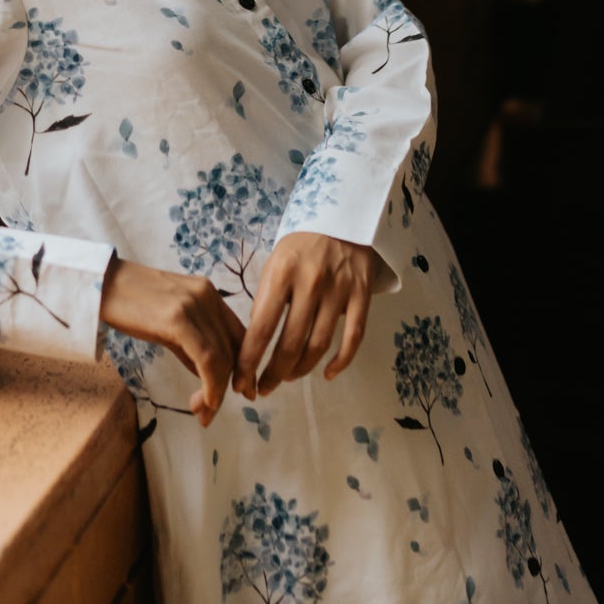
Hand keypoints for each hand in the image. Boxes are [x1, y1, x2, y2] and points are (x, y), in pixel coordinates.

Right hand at [100, 256, 245, 427]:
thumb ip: (192, 342)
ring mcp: (194, 305)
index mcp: (209, 293)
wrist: (100, 282)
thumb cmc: (128, 302)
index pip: (238, 335)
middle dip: (227, 387)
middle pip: (233, 350)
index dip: (244, 367)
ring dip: (216, 393)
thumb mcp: (169, 319)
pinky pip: (206, 359)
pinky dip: (211, 386)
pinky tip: (204, 401)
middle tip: (209, 413)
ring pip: (222, 358)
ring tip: (202, 413)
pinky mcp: (177, 318)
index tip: (240, 393)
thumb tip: (207, 376)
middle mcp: (207, 296)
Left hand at [233, 232, 374, 398]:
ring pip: (319, 345)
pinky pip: (354, 338)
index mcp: (281, 274)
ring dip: (301, 370)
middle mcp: (310, 283)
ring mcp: (339, 290)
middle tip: (263, 388)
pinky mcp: (362, 295)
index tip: (241, 381)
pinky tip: (327, 374)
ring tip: (288, 377)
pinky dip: (341, 362)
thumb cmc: (301, 245)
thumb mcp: (275, 263)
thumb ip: (267, 299)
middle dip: (273, 373)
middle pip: (290, 344)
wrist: (342, 215)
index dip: (249, 361)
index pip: (261, 328)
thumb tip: (255, 342)